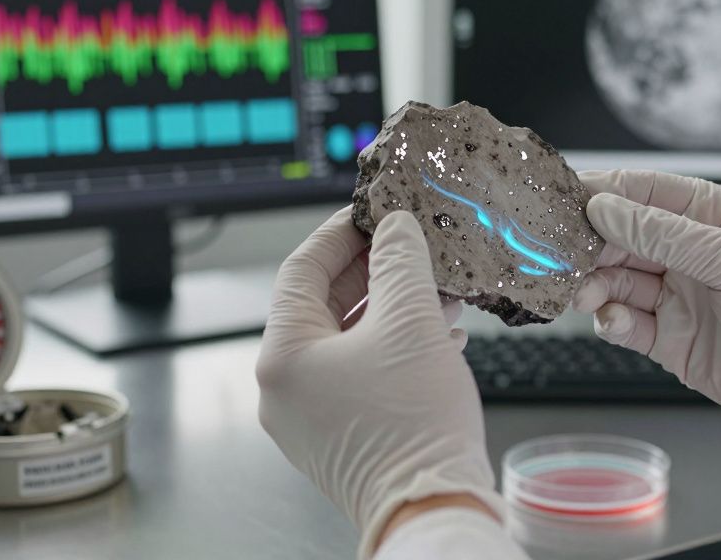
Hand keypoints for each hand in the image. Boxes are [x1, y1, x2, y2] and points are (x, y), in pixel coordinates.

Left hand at [257, 208, 501, 558]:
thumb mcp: (410, 322)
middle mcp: (284, 387)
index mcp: (282, 356)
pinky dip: (393, 346)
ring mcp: (309, 415)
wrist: (432, 508)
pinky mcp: (339, 433)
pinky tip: (438, 336)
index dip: (341, 233)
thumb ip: (400, 261)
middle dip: (374, 272)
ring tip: (437, 291)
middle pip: (323, 303)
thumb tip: (394, 227)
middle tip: (410, 246)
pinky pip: (359, 371)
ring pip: (346, 338)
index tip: (373, 213)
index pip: (301, 269)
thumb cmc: (412, 428)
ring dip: (392, 308)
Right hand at [574, 170, 720, 457]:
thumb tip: (605, 208)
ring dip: (592, 283)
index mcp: (710, 214)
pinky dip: (609, 320)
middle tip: (559, 254)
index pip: (641, 190)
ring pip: (613, 278)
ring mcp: (676, 294)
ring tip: (585, 293)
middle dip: (587, 243)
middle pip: (618, 235)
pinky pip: (622, 320)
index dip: (600, 191)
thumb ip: (664, 235)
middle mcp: (688, 251)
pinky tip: (614, 321)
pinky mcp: (668, 337)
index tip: (561, 199)